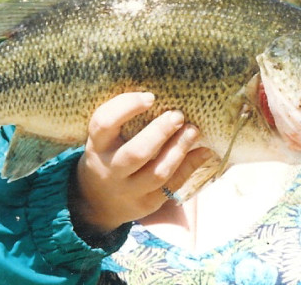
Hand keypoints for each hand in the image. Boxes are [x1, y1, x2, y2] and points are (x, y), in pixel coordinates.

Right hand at [70, 92, 211, 235]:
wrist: (98, 201)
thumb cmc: (109, 154)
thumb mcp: (106, 138)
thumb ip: (124, 119)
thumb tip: (164, 96)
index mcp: (97, 146)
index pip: (104, 124)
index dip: (126, 107)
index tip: (150, 97)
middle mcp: (110, 169)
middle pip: (136, 153)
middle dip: (160, 132)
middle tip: (178, 115)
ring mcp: (128, 190)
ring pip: (157, 173)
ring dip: (179, 150)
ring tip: (193, 131)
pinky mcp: (146, 204)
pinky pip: (171, 186)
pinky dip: (189, 167)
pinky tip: (203, 152)